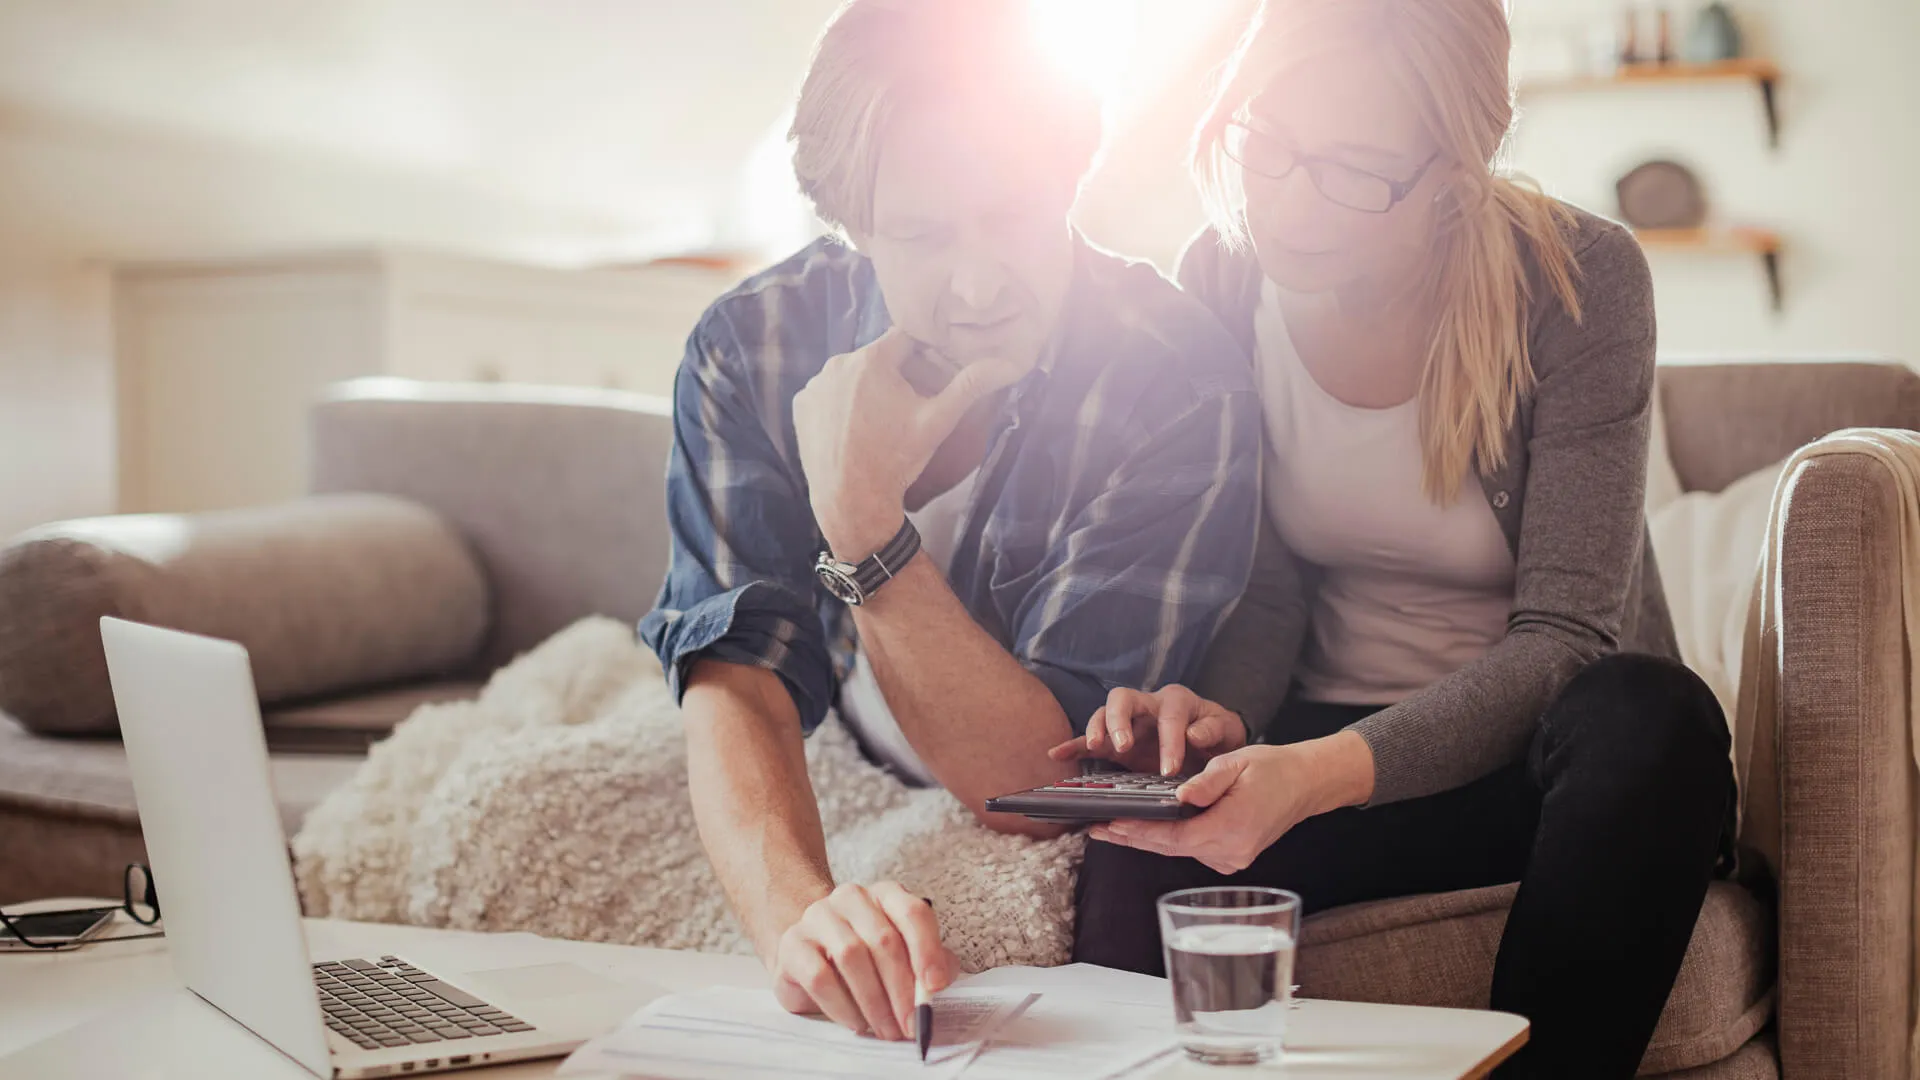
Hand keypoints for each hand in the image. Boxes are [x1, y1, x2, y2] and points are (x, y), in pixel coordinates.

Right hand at [769, 881, 957, 1039]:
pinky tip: (856, 1023)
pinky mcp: (793, 944)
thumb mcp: (901, 956)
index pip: (913, 913)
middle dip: (902, 989)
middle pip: (883, 939)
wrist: (809, 956)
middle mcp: (851, 898)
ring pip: (851, 956)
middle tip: (911, 1024)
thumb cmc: (865, 959)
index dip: (928, 950)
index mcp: (885, 895)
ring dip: (874, 1001)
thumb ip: (927, 964)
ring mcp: (818, 917)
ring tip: (886, 1030)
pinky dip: (842, 1005)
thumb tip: (939, 983)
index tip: (935, 986)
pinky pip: (819, 976)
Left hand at [793, 327, 1021, 556]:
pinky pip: (828, 394)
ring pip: (851, 375)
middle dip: (896, 374)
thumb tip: (1010, 362)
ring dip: (867, 388)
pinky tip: (855, 427)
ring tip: (881, 421)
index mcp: (872, 359)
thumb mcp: (938, 421)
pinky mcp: (800, 406)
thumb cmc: (897, 459)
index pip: (905, 338)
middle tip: (910, 406)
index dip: (924, 354)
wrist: (851, 502)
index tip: (932, 374)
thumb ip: (971, 385)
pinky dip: (841, 403)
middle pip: (877, 358)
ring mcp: (815, 386)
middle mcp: (837, 364)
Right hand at [1046, 685, 1246, 776]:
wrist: (1210, 743)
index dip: (1169, 741)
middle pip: (1123, 699)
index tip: (1170, 770)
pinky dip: (1073, 745)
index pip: (1169, 715)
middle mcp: (1147, 706)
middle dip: (1119, 720)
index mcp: (1176, 701)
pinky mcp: (1115, 741)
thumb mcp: (1226, 731)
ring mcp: (1128, 723)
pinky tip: (1056, 754)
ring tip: (1094, 747)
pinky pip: (1089, 739)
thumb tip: (1194, 734)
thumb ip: (1214, 730)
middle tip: (1123, 747)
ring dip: (1097, 729)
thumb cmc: (1217, 735)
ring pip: (1103, 714)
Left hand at [1087, 733, 1374, 873]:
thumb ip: (1206, 781)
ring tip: (1109, 828)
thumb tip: (1179, 796)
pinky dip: (1166, 838)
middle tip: (1094, 829)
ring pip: (1177, 849)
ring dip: (1145, 839)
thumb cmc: (1272, 769)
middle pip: (1170, 848)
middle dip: (1131, 837)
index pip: (1172, 836)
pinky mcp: (1230, 856)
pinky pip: (1190, 847)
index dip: (1138, 830)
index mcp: (1231, 830)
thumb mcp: (1237, 764)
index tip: (1108, 823)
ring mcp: (1231, 859)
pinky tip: (1143, 828)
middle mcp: (1230, 853)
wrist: (1305, 784)